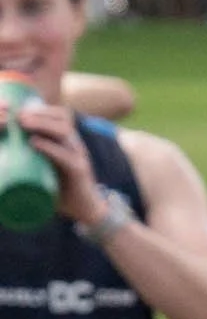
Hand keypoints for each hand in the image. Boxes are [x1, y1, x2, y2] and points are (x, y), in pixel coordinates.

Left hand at [14, 101, 106, 225]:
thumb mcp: (48, 168)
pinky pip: (65, 156)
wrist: (86, 209)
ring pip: (64, 132)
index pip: (60, 116)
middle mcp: (76, 145)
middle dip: (39, 113)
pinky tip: (34, 143)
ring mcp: (79, 157)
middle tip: (18, 115)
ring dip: (43, 124)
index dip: (41, 109)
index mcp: (69, 141)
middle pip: (62, 118)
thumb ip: (34, 159)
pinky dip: (49, 148)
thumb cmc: (62, 189)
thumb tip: (8, 152)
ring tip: (23, 123)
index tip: (19, 109)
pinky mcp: (79, 171)